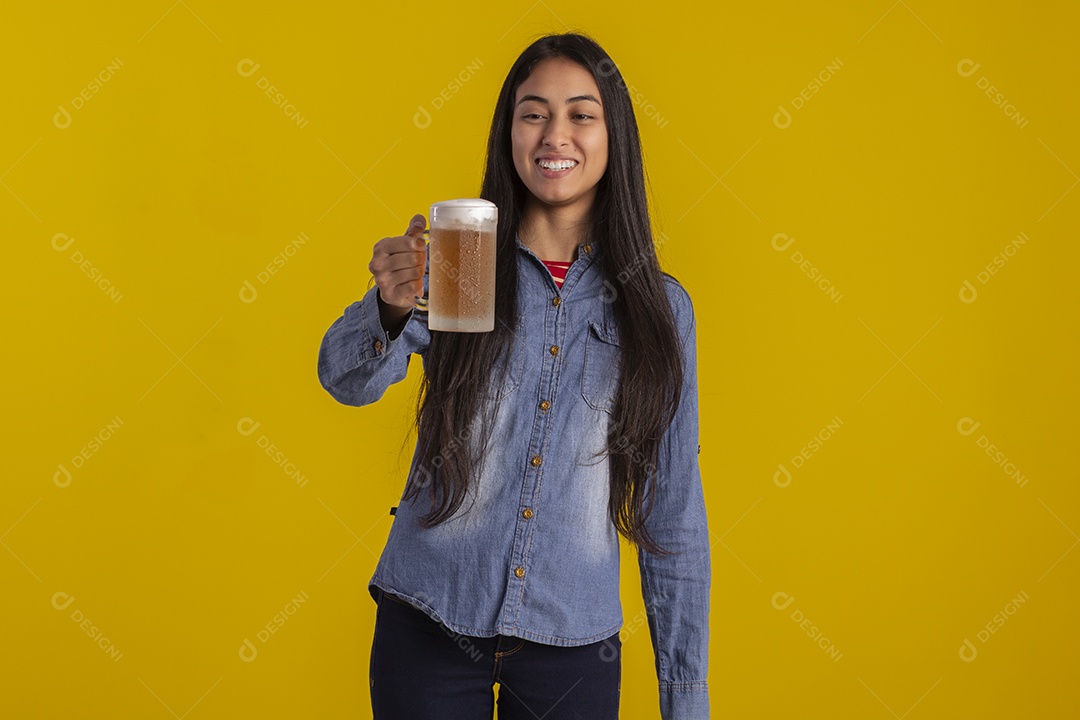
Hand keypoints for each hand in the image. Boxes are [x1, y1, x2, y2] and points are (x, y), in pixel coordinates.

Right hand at [368, 214, 426, 329]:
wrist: (394, 289)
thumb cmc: (403, 262)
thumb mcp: (406, 244)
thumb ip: (413, 231)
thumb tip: (419, 218)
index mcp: (380, 247)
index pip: (403, 241)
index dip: (416, 243)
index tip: (421, 245)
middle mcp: (377, 264)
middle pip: (411, 258)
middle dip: (420, 259)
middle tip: (420, 261)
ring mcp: (382, 280)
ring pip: (414, 273)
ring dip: (420, 272)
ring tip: (417, 272)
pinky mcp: (390, 294)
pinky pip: (412, 287)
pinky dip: (418, 285)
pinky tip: (415, 283)